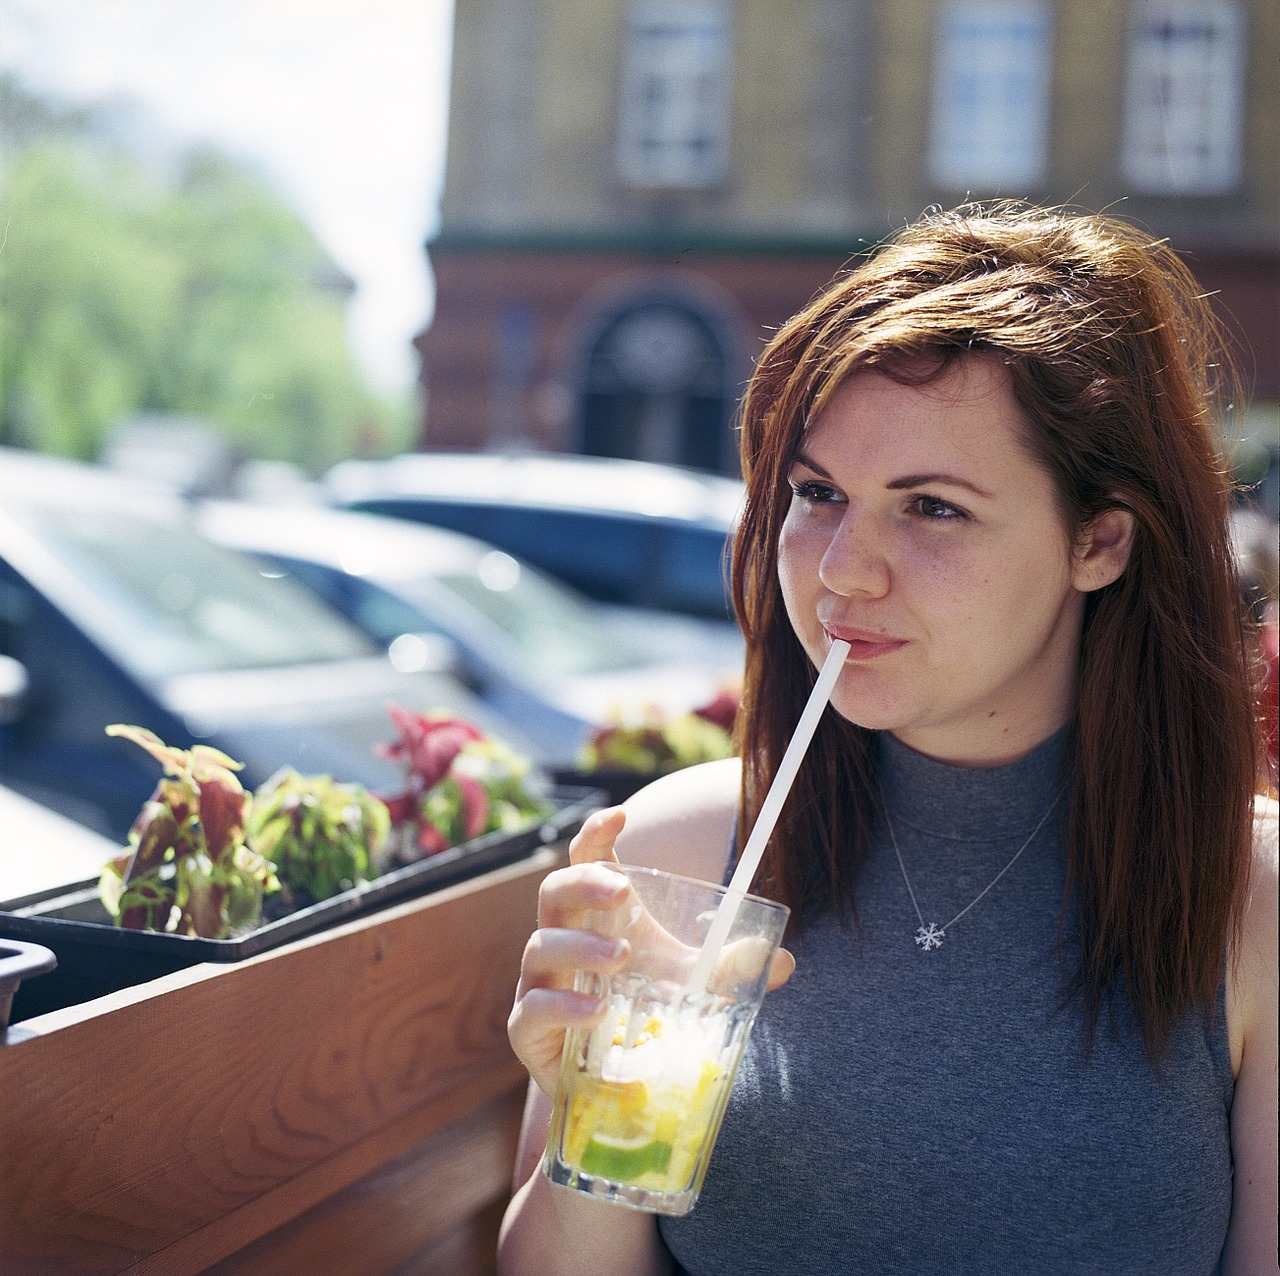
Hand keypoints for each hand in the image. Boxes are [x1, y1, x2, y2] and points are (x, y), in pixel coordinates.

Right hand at [507, 806, 796, 1097]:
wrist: (617, 1092)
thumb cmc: (646, 1019)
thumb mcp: (693, 987)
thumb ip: (732, 969)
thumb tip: (785, 959)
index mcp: (599, 919)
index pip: (586, 861)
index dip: (595, 834)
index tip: (620, 815)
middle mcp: (562, 942)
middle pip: (554, 892)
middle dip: (583, 883)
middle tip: (621, 891)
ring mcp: (540, 986)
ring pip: (540, 946)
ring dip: (580, 947)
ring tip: (621, 959)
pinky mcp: (529, 1033)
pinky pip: (532, 1010)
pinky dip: (563, 1007)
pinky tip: (597, 1011)